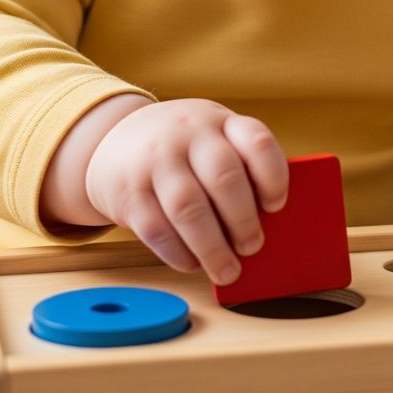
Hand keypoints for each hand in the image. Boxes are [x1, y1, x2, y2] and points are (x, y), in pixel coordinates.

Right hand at [84, 99, 288, 285]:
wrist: (117, 140)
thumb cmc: (183, 151)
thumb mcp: (212, 141)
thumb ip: (239, 172)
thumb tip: (263, 230)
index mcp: (220, 122)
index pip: (257, 142)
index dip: (273, 178)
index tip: (276, 207)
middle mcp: (187, 134)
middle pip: (224, 178)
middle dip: (243, 221)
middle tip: (252, 247)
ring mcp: (154, 160)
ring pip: (188, 208)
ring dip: (213, 248)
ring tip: (227, 271)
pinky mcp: (127, 191)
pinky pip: (157, 229)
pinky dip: (179, 254)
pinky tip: (193, 263)